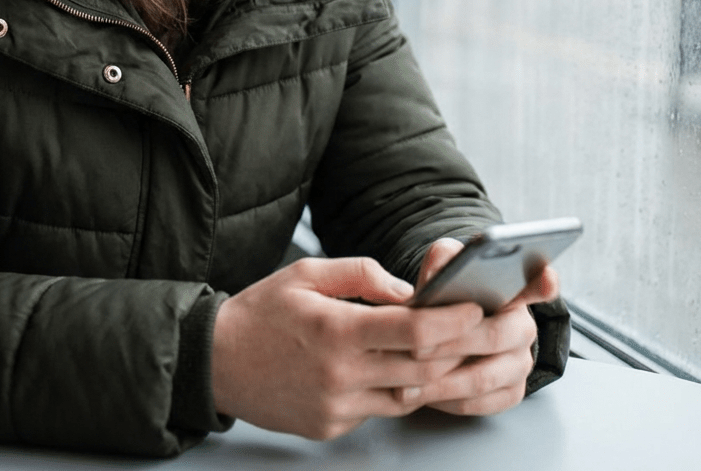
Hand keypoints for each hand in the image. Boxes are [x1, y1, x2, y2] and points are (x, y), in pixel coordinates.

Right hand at [210, 256, 484, 439]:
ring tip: (449, 350)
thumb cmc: (261, 311)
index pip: (412, 332)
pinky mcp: (330, 427)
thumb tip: (407, 291)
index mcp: (336, 331)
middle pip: (421, 368)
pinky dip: (394, 388)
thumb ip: (361, 274)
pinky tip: (396, 369)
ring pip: (406, 395)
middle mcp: (341, 376)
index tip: (476, 308)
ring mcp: (337, 407)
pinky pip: (378, 410)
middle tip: (484, 331)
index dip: (453, 322)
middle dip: (460, 349)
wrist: (216, 361)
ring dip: (431, 373)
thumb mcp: (307, 273)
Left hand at [411, 237, 560, 415]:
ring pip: (483, 377)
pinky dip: (449, 401)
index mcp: (512, 290)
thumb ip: (442, 261)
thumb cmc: (447, 295)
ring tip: (409, 382)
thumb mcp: (442, 267)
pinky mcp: (511, 392)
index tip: (545, 279)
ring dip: (443, 382)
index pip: (537, 283)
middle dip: (450, 345)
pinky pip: (480, 403)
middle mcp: (523, 327)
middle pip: (493, 336)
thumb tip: (438, 274)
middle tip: (416, 350)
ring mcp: (521, 362)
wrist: (447, 329)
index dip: (544, 282)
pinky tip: (425, 393)